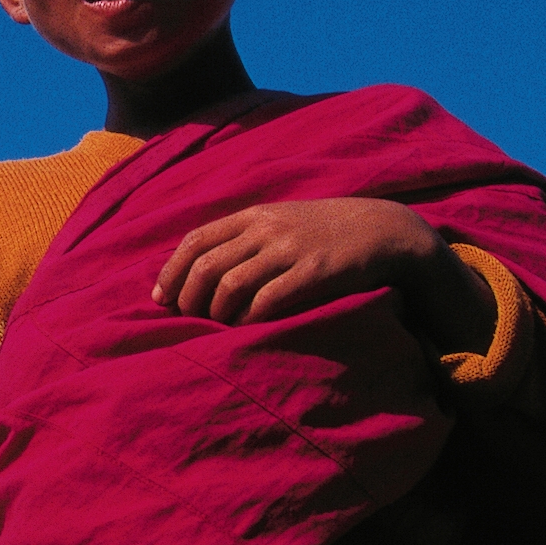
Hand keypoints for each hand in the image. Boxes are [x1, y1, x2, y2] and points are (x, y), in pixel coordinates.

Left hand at [152, 198, 495, 351]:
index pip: (196, 241)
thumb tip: (201, 269)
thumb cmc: (326, 233)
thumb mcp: (283, 221)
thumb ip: (246, 238)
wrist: (384, 230)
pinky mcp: (313, 272)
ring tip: (219, 327)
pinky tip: (248, 329)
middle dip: (189, 298)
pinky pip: (268, 300)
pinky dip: (250, 318)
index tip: (161, 299)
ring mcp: (290, 250)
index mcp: (255, 215)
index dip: (172, 271)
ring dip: (217, 313)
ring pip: (231, 285)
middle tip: (189, 319)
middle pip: (207, 266)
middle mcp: (267, 229)